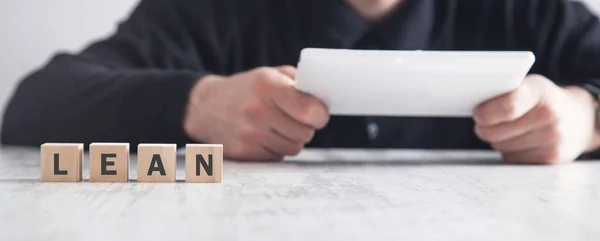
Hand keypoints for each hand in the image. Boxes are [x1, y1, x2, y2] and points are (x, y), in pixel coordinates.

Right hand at [183, 66, 329, 160]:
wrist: (206, 107)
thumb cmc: (246, 89)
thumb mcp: (270, 74)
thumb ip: (298, 82)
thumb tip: (323, 99)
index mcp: (267, 86)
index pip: (310, 111)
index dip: (320, 114)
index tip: (318, 113)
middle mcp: (257, 110)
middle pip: (305, 133)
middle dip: (305, 127)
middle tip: (294, 118)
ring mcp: (249, 134)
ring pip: (294, 148)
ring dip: (291, 139)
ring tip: (278, 126)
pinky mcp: (243, 153)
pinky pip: (278, 157)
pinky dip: (277, 149)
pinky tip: (265, 136)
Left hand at [473, 74, 598, 163]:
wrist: (580, 118)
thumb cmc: (544, 100)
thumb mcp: (529, 86)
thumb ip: (504, 94)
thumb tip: (475, 110)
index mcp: (539, 91)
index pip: (507, 108)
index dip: (485, 114)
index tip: (477, 114)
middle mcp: (549, 115)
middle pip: (495, 132)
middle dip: (484, 128)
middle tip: (485, 121)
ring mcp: (552, 139)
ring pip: (500, 147)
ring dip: (497, 140)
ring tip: (510, 129)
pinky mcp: (550, 158)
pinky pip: (511, 159)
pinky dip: (509, 151)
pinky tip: (521, 140)